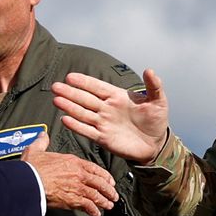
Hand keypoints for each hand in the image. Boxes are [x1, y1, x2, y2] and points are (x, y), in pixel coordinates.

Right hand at [21, 132, 117, 215]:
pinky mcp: (72, 201)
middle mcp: (78, 175)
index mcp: (72, 161)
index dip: (104, 175)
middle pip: (100, 183)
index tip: (109, 180)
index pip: (94, 168)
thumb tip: (43, 136)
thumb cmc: (31, 168)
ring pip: (96, 195)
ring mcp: (77, 188)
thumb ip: (42, 142)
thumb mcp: (36, 150)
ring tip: (108, 205)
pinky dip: (93, 210)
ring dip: (104, 201)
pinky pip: (88, 206)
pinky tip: (96, 213)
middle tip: (113, 195)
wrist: (28, 183)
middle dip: (108, 190)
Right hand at [52, 68, 168, 163]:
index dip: (84, 82)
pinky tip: (65, 119)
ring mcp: (103, 123)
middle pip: (85, 99)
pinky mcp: (103, 138)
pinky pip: (87, 131)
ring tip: (56, 100)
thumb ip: (154, 86)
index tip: (70, 77)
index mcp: (117, 96)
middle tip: (55, 86)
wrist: (156, 145)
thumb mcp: (159, 101)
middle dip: (70, 93)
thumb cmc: (156, 121)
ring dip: (69, 107)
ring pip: (83, 113)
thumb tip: (149, 70)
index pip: (97, 87)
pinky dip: (76, 125)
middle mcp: (107, 108)